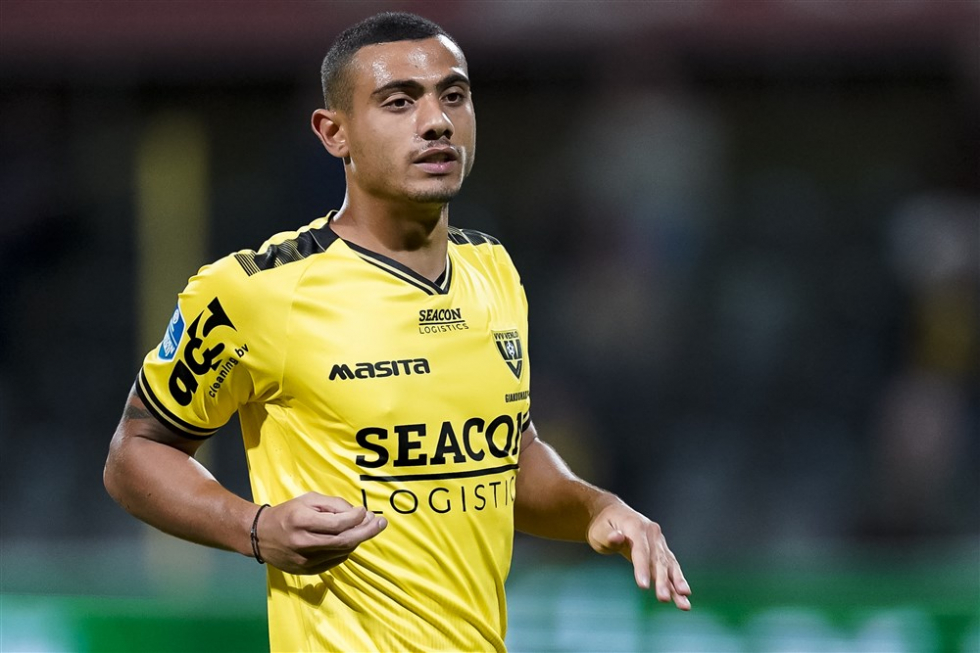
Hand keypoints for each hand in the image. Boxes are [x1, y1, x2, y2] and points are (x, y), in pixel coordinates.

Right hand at [254, 493, 386, 574]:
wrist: (259, 535)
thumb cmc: (287, 513)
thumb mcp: (308, 500)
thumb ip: (333, 505)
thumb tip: (358, 513)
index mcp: (301, 521)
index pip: (338, 523)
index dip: (356, 517)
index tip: (365, 510)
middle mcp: (303, 543)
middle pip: (344, 541)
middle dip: (367, 532)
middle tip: (381, 523)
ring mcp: (304, 560)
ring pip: (342, 552)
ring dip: (358, 540)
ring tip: (367, 528)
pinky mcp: (306, 571)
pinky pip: (334, 561)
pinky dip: (346, 550)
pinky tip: (350, 540)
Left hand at [587, 501, 690, 609]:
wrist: (613, 516)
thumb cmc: (603, 526)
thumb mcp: (600, 531)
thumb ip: (608, 536)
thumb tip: (617, 537)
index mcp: (636, 525)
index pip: (640, 549)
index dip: (642, 568)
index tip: (643, 586)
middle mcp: (652, 532)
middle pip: (658, 559)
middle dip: (662, 580)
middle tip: (663, 598)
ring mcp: (659, 541)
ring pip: (669, 565)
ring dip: (676, 584)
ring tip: (684, 603)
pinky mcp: (662, 550)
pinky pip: (671, 567)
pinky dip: (677, 582)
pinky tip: (684, 597)